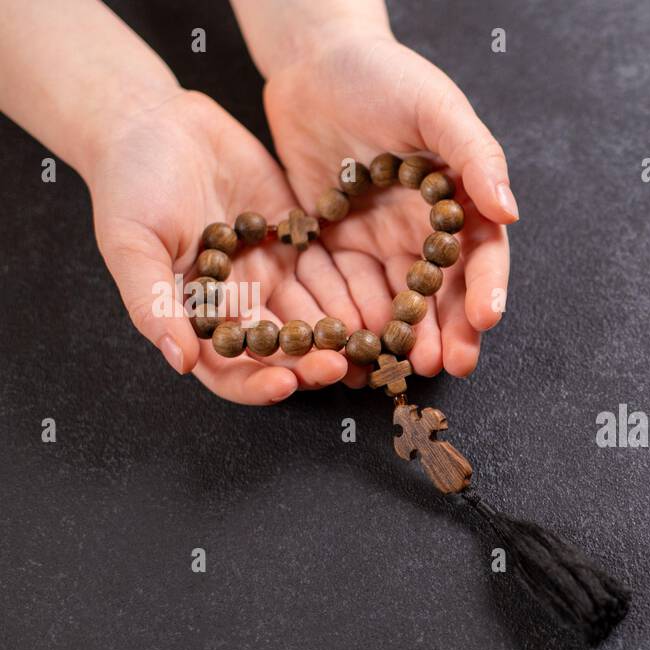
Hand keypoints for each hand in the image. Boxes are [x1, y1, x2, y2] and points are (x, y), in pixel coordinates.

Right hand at [91, 91, 351, 402]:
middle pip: (284, 350)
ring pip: (315, 315)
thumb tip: (179, 361)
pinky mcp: (298, 237)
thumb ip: (152, 303)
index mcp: (199, 317)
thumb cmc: (127, 184)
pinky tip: (378, 296)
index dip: (258, 383)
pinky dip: (352, 286)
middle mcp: (241, 303)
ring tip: (370, 341)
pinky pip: (331, 269)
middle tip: (344, 364)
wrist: (153, 121)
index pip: (232, 369)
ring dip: (341, 332)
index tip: (286, 382)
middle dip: (313, 362)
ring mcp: (273, 272)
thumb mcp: (129, 244)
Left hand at [262, 32, 516, 380]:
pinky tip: (356, 349)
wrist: (313, 62)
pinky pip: (348, 292)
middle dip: (450, 332)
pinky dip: (355, 323)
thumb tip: (509, 209)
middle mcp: (426, 232)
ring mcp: (382, 244)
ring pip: (400, 303)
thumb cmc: (385, 75)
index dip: (486, 287)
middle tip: (447, 365)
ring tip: (407, 368)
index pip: (481, 254)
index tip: (485, 319)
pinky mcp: (338, 248)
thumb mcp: (436, 106)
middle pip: (445, 292)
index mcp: (460, 202)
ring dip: (406, 339)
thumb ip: (475, 154)